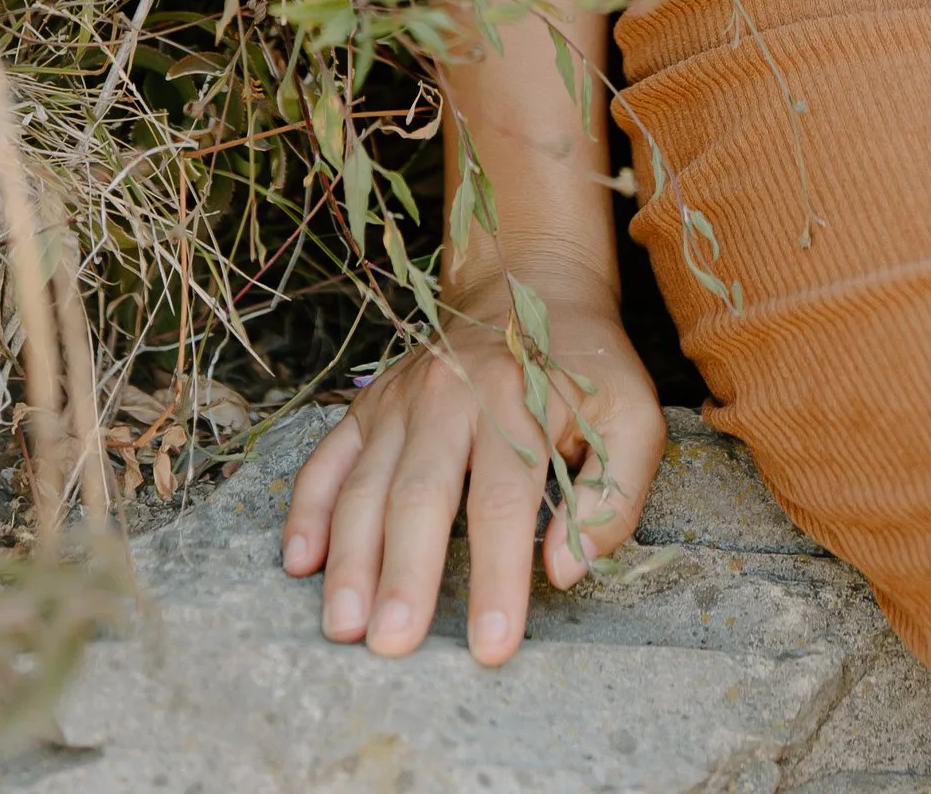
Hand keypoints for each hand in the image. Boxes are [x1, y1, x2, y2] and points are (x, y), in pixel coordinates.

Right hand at [281, 275, 664, 666]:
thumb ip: (613, 492)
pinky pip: (328, 458)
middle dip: (404, 574)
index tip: (491, 645)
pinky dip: (308, 509)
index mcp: (517, 402)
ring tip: (344, 624)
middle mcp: (450, 398)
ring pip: (366, 484)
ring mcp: (402, 401)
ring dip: (350, 557)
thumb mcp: (631, 414)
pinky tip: (299, 561)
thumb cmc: (584, 367)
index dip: (497, 576)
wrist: (529, 284)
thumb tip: (567, 568)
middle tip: (391, 644)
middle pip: (421, 495)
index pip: (503, 502)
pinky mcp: (369, 404)